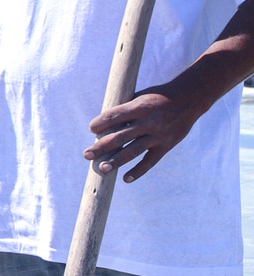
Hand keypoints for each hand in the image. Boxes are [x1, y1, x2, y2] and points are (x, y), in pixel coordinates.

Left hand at [84, 84, 208, 182]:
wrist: (188, 100)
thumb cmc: (157, 97)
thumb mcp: (140, 96)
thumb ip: (124, 109)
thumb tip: (103, 122)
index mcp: (139, 107)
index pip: (115, 116)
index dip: (101, 123)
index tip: (91, 129)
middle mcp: (147, 122)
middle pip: (120, 137)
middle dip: (101, 147)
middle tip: (87, 154)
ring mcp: (157, 136)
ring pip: (133, 151)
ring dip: (116, 161)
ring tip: (102, 169)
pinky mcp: (166, 146)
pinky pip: (150, 161)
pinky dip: (138, 171)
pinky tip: (125, 179)